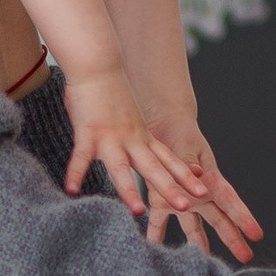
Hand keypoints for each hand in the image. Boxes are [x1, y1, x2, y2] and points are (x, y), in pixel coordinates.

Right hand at [64, 68, 215, 232]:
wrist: (98, 64)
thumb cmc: (110, 91)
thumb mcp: (131, 118)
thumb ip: (134, 136)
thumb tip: (138, 148)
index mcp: (143, 137)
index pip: (170, 160)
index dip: (186, 176)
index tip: (203, 191)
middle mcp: (131, 139)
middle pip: (154, 168)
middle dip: (170, 189)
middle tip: (187, 207)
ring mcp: (111, 137)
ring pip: (122, 168)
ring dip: (130, 190)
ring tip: (138, 211)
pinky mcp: (88, 133)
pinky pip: (81, 157)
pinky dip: (75, 174)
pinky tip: (71, 191)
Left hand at [137, 109, 262, 263]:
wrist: (163, 125)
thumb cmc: (179, 133)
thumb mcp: (186, 145)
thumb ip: (188, 162)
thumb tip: (197, 174)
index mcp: (210, 179)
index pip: (230, 201)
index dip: (244, 218)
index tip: (256, 233)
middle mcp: (199, 194)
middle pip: (220, 219)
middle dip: (233, 238)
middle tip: (246, 256)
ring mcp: (182, 199)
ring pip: (195, 227)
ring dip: (200, 245)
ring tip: (205, 264)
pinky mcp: (162, 201)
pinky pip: (160, 223)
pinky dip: (156, 236)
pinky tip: (154, 252)